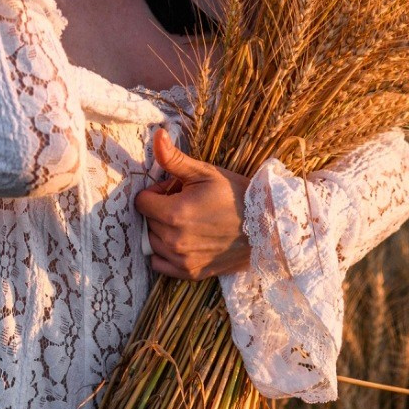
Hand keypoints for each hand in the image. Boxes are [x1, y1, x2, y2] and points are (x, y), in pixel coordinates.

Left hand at [134, 127, 252, 280]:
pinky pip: (159, 264)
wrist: (266, 226)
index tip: (173, 190)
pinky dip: (164, 254)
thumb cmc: (236, 195)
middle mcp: (174, 240)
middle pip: (147, 221)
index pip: (141, 202)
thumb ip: (174, 158)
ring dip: (162, 231)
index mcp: (175, 213)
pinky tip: (183, 242)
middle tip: (185, 204)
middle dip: (160, 210)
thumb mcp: (205, 172)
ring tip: (188, 222)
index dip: (155, 192)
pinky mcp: (191, 272)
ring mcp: (182, 259)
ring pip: (152, 242)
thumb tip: (157, 135)